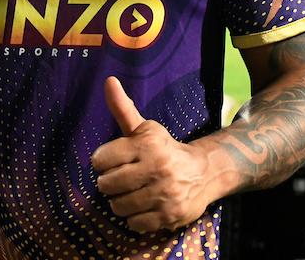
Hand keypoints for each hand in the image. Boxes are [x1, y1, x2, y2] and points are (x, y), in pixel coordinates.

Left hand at [92, 77, 213, 233]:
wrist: (203, 173)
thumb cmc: (164, 149)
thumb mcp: (144, 128)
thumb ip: (122, 108)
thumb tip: (109, 80)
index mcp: (147, 145)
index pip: (101, 159)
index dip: (102, 162)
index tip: (112, 161)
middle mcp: (156, 169)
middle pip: (107, 185)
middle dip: (109, 183)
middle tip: (120, 179)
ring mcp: (164, 194)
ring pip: (118, 206)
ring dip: (120, 201)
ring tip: (131, 192)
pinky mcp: (169, 216)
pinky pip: (134, 223)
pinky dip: (134, 217)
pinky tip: (143, 205)